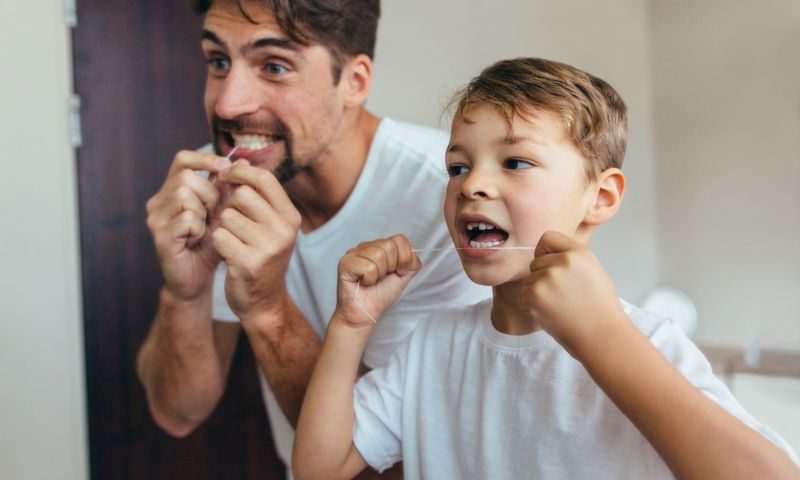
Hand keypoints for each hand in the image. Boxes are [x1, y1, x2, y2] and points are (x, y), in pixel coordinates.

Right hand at [145, 150, 231, 300]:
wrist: (198, 279)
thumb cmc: (210, 244)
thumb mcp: (223, 213)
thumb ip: (228, 189)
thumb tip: (243, 162)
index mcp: (171, 191)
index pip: (182, 160)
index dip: (204, 159)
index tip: (225, 168)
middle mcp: (159, 201)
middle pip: (186, 177)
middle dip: (209, 193)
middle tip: (215, 213)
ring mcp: (156, 219)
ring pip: (184, 194)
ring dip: (203, 211)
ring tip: (205, 227)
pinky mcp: (159, 236)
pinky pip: (186, 218)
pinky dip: (198, 228)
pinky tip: (197, 239)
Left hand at [210, 160, 301, 319]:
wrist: (263, 302)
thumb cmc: (261, 256)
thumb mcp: (268, 224)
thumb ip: (256, 194)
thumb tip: (237, 159)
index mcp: (290, 216)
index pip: (264, 178)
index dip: (240, 172)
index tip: (226, 176)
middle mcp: (284, 230)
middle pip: (242, 194)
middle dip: (228, 204)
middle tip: (229, 220)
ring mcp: (268, 247)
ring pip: (227, 215)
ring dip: (221, 225)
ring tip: (231, 239)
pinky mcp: (248, 263)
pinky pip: (219, 236)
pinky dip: (217, 243)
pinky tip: (226, 253)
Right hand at [335, 235, 421, 326]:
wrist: (366, 314)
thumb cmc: (381, 294)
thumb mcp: (403, 276)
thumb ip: (411, 261)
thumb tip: (413, 250)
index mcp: (380, 246)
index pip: (399, 239)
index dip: (404, 258)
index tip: (398, 272)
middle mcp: (366, 246)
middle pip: (389, 246)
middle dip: (391, 267)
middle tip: (382, 278)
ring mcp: (353, 253)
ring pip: (378, 255)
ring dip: (379, 274)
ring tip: (371, 281)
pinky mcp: (345, 263)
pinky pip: (368, 267)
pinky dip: (369, 280)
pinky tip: (363, 283)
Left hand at [521, 231, 626, 354]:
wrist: (603, 337)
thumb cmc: (599, 309)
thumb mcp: (592, 271)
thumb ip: (571, 259)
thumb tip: (546, 253)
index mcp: (580, 252)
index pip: (548, 238)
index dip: (546, 253)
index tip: (553, 267)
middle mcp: (564, 261)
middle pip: (536, 261)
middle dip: (543, 277)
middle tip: (564, 296)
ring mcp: (548, 277)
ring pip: (530, 279)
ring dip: (538, 293)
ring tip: (561, 307)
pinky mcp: (535, 294)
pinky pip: (523, 294)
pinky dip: (531, 305)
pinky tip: (552, 314)